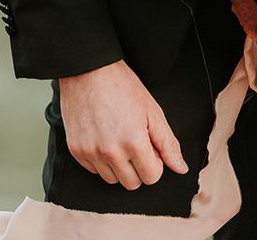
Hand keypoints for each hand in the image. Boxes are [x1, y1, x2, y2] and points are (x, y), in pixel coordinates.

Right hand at [58, 60, 188, 189]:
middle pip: (132, 183)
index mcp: (134, 143)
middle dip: (140, 167)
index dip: (156, 162)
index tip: (151, 145)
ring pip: (112, 180)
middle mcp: (110, 153)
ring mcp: (90, 153)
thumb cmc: (123, 87)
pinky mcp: (76, 151)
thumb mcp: (153, 112)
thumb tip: (180, 168)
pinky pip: (94, 170)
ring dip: (120, 166)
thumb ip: (168, 144)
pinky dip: (103, 161)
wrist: (89, 72)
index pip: (152, 177)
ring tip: (121, 138)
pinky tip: (105, 138)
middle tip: (137, 142)